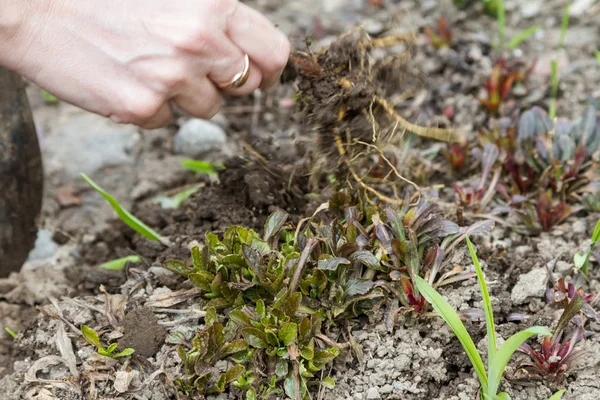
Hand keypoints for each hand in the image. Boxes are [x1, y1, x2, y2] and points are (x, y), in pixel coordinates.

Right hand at [1, 0, 289, 127]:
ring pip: (209, 108)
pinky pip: (168, 120)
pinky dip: (152, 107)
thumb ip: (213, 17)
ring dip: (188, 95)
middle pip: (245, 84)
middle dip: (227, 81)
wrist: (35, 8)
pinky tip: (125, 79)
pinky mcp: (143, 107)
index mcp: (213, 6)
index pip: (273, 51)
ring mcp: (172, 78)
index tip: (263, 75)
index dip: (271, 68)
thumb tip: (246, 48)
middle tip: (195, 69)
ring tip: (149, 65)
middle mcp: (199, 43)